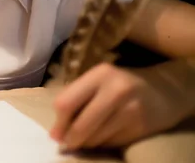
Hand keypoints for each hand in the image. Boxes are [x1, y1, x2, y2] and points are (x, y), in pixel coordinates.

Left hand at [50, 62, 191, 150]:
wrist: (164, 90)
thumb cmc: (120, 85)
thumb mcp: (98, 82)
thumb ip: (76, 99)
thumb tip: (56, 133)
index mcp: (99, 74)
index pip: (66, 102)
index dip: (59, 122)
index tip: (56, 133)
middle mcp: (115, 90)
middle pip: (81, 125)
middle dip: (71, 139)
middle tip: (67, 143)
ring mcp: (131, 109)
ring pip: (96, 138)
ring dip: (87, 143)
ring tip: (87, 138)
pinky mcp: (141, 126)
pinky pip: (112, 143)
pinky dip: (103, 144)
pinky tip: (105, 136)